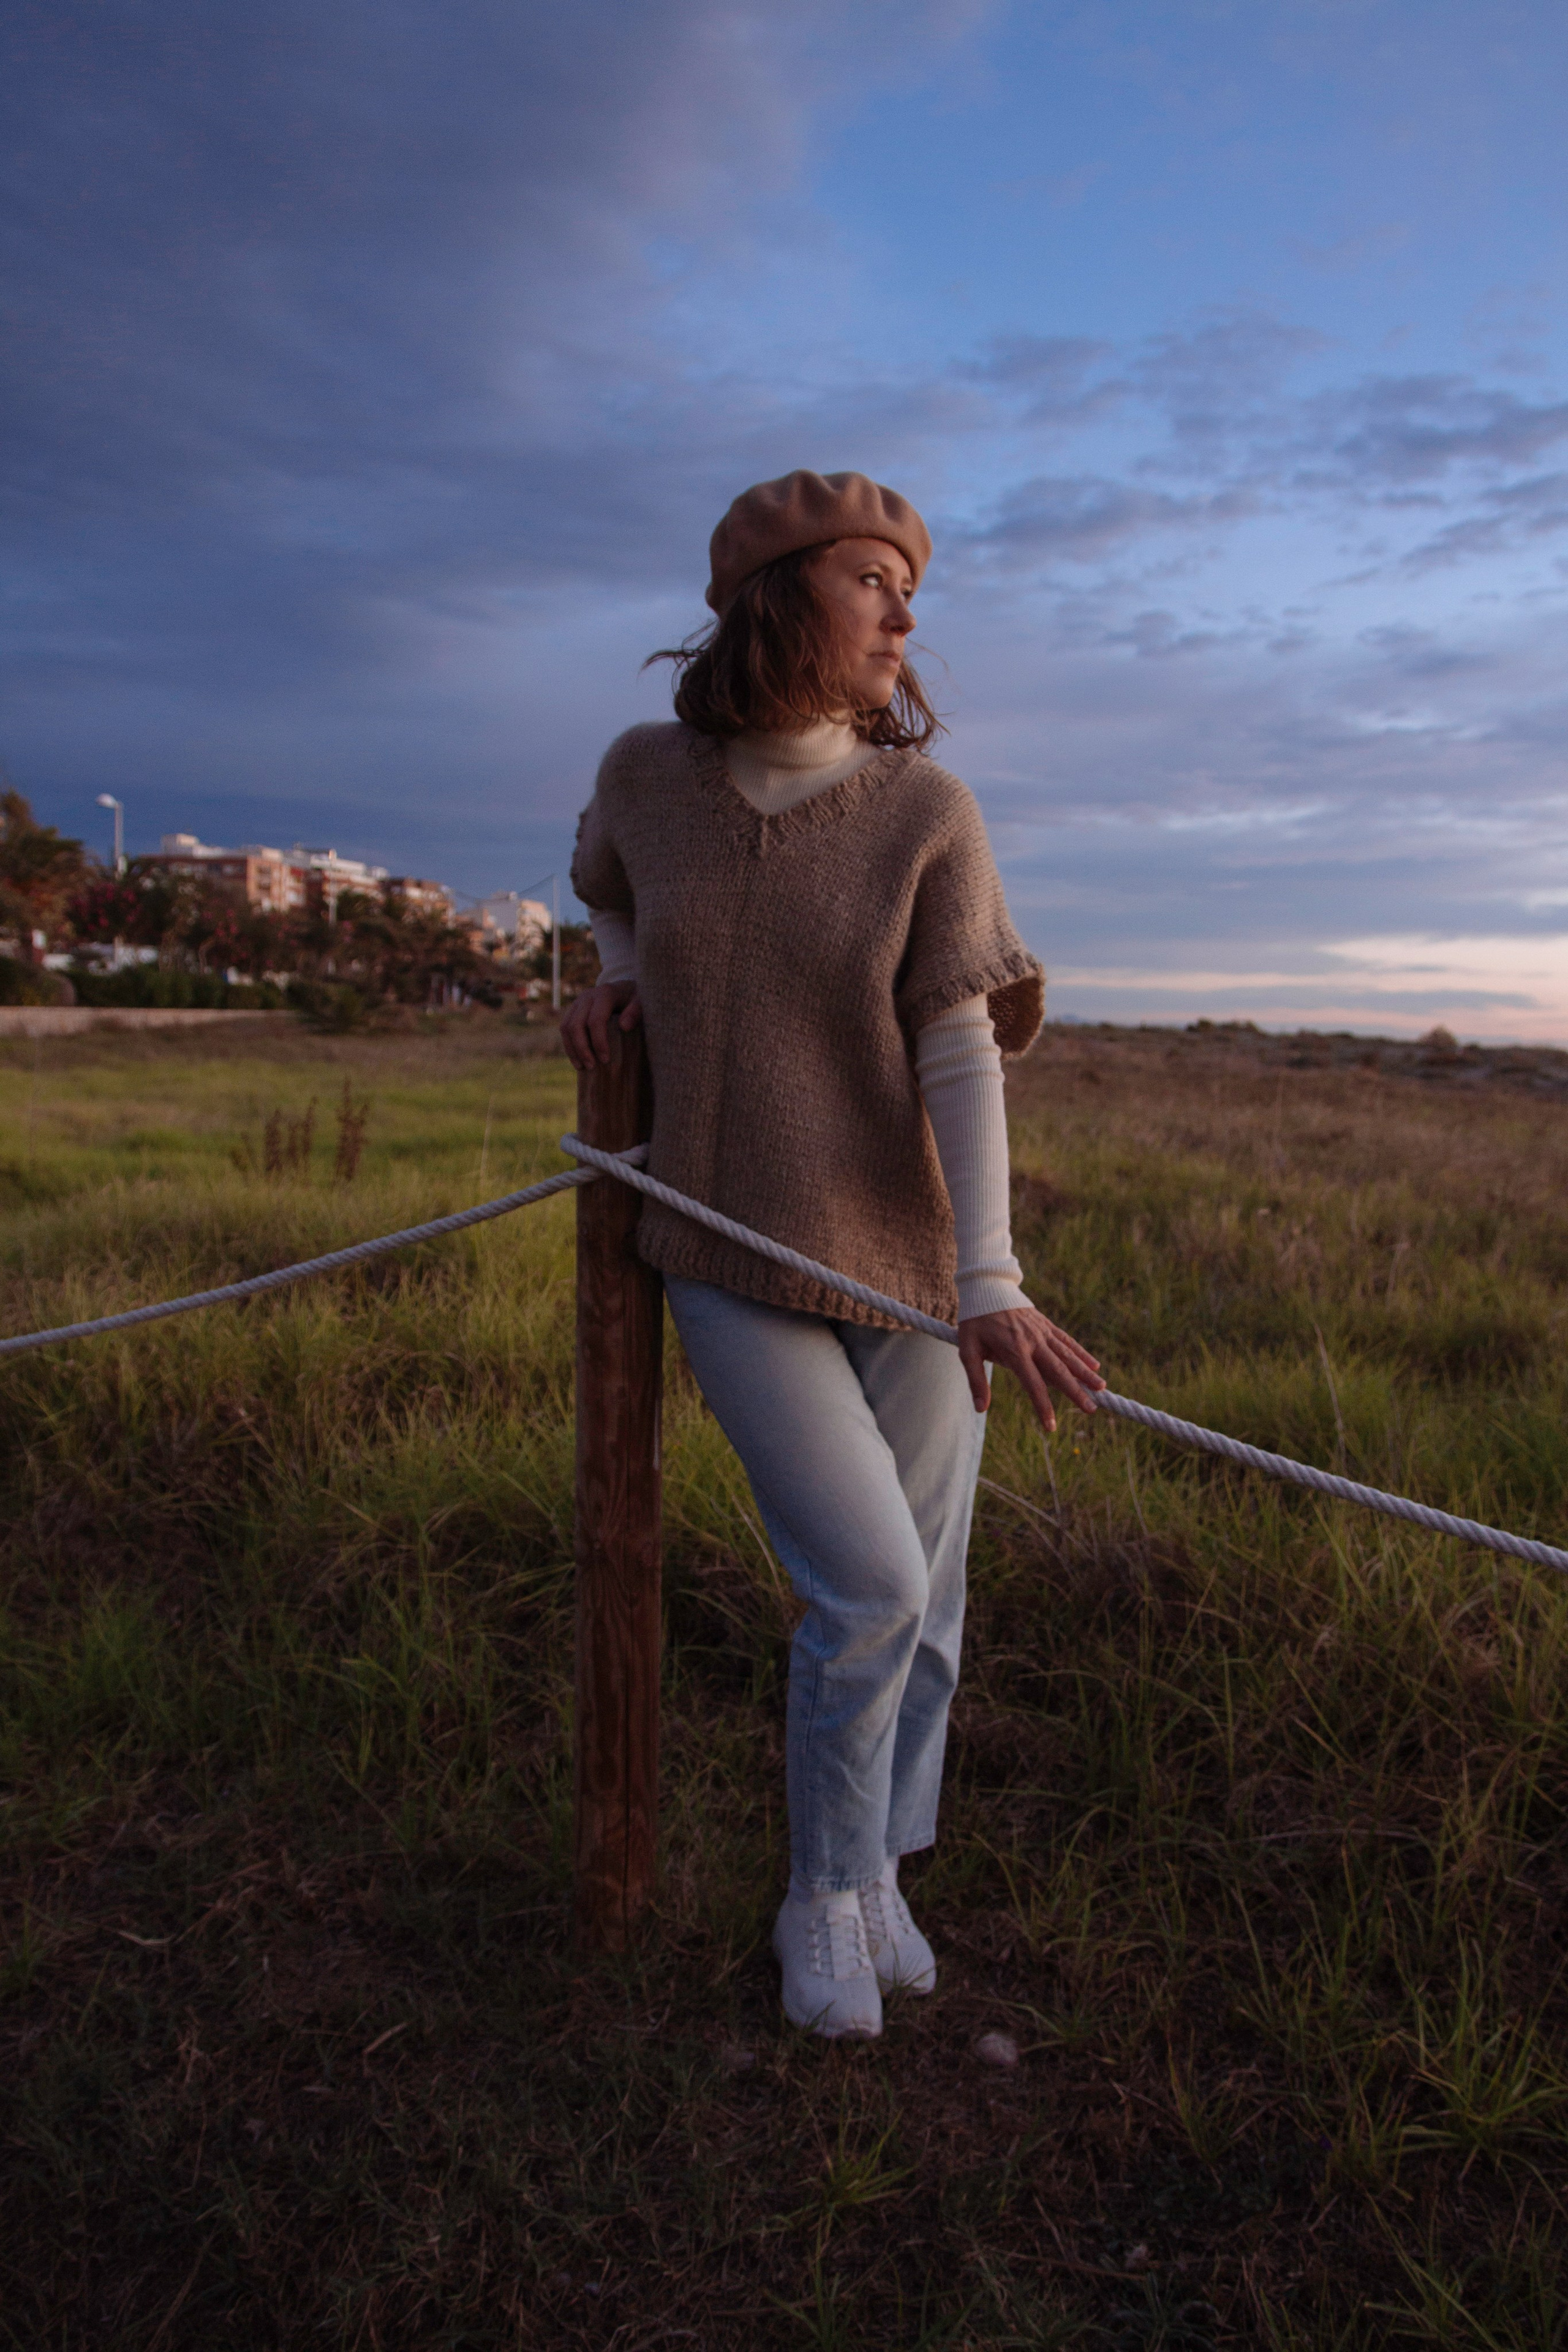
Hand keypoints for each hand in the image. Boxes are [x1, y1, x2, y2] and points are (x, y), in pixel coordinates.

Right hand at [560, 981, 641, 1071]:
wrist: (624, 989)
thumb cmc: (634, 999)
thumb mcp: (641, 1002)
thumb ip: (635, 1012)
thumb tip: (624, 1026)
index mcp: (605, 994)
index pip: (596, 1020)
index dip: (598, 1041)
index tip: (605, 1059)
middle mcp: (587, 997)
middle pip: (576, 1024)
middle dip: (582, 1048)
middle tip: (591, 1066)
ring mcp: (578, 1003)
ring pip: (566, 1027)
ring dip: (572, 1049)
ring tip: (582, 1067)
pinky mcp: (573, 1010)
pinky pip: (564, 1028)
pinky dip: (569, 1045)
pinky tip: (577, 1060)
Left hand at [958, 1303, 1104, 1434]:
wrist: (986, 1287)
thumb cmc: (975, 1321)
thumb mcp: (968, 1349)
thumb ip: (976, 1380)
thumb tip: (981, 1409)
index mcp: (1014, 1350)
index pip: (1033, 1384)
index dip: (1043, 1407)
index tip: (1052, 1426)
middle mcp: (1033, 1342)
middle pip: (1058, 1370)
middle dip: (1075, 1391)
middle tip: (1091, 1409)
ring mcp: (1042, 1332)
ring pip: (1068, 1355)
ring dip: (1085, 1373)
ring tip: (1101, 1388)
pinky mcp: (1046, 1324)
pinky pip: (1067, 1341)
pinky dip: (1081, 1353)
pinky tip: (1094, 1365)